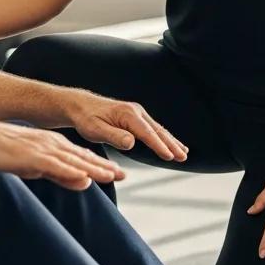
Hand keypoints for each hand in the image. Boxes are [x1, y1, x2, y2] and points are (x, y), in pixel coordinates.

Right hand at [0, 117, 125, 190]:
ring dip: (93, 169)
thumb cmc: (3, 151)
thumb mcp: (34, 165)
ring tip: (111, 175)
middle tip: (123, 175)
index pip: (81, 156)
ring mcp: (43, 149)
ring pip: (73, 161)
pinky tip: (83, 177)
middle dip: (104, 167)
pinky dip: (71, 171)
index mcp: (52, 144)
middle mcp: (52, 144)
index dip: (100, 165)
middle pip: (83, 158)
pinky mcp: (33, 156)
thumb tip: (81, 182)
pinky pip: (56, 165)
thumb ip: (57, 173)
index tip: (117, 173)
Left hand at [65, 91, 187, 162]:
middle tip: (183, 157)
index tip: (169, 156)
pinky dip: (164, 137)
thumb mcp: (94, 129)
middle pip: (157, 130)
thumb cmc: (86, 118)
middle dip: (171, 144)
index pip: (146, 132)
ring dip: (171, 141)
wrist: (80, 106)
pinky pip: (153, 129)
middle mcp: (135, 111)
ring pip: (158, 129)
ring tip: (183, 153)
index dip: (158, 145)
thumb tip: (132, 143)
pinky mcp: (135, 117)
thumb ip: (113, 136)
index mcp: (127, 114)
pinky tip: (172, 144)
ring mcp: (137, 113)